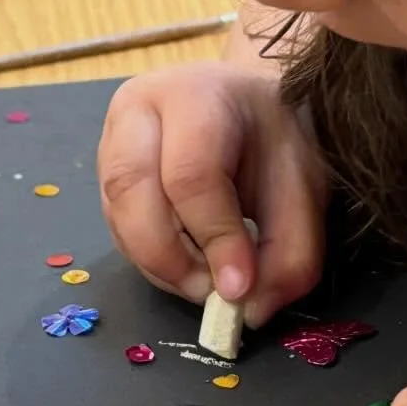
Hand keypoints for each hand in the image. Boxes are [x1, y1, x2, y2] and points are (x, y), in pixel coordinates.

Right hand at [98, 61, 326, 326]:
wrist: (247, 109)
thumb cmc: (274, 142)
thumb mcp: (304, 191)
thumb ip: (290, 253)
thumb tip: (250, 310)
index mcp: (196, 96)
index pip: (191, 173)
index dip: (214, 237)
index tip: (238, 287)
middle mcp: (139, 111)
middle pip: (131, 191)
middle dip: (171, 258)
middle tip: (211, 292)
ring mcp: (111, 141)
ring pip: (118, 217)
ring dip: (160, 265)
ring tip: (204, 279)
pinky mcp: (102, 176)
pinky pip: (116, 230)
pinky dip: (151, 261)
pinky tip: (187, 262)